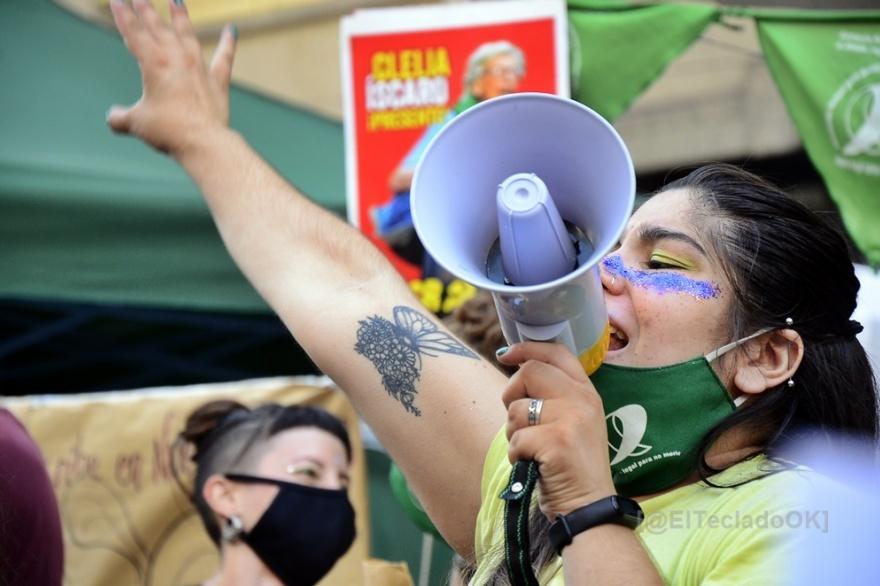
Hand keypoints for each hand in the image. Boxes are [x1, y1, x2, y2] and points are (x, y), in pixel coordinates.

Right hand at [107, 0, 235, 156]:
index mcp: (154, 65)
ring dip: (181, 18)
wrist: (203, 142)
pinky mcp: (218, 82)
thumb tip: (113, 119)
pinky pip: (224, 57)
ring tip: (176, 1)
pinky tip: (232, 29)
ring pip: (189, 36)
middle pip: (160, 30)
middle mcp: (178, 60)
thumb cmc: (169, 132)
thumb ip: (121, 118)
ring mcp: (200, 69)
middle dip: (148, 12)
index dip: (124, 17)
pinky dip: (229, 43)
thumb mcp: (137, 123)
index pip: (135, 35)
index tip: (117, 1)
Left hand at [497, 342, 615, 518]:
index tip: (506, 353)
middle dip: (512, 396)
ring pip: (516, 409)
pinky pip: (515, 439)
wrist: (589, 508)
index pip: (557, 353)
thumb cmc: (572, 468)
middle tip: (520, 422)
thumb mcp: (574, 423)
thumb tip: (517, 369)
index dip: (527, 348)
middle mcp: (582, 400)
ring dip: (514, 433)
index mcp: (587, 393)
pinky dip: (516, 456)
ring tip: (533, 451)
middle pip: (529, 372)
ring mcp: (571, 419)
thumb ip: (554, 397)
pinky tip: (533, 466)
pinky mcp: (556, 441)